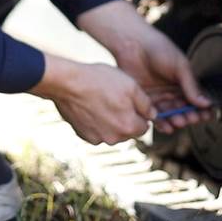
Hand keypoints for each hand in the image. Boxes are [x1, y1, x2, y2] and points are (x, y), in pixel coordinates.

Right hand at [29, 54, 154, 144]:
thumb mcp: (131, 86)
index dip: (140, 113)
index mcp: (129, 127)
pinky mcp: (83, 136)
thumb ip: (146, 104)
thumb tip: (153, 115)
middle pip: (128, 131)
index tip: (132, 101)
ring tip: (102, 101)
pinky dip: (96, 122)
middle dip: (126, 118)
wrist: (68, 83)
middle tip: (116, 99)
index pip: (144, 127)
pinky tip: (91, 106)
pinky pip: (96, 131)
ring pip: (112, 132)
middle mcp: (114, 138)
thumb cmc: (101, 81)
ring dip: (111, 121)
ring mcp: (97, 139)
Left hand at [77, 0, 211, 133]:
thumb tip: (207, 103)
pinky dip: (161, 123)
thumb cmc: (159, 48)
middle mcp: (172, 91)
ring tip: (179, 121)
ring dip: (176, 120)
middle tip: (191, 118)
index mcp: (183, 82)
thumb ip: (192, 85)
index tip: (206, 115)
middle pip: (184, 109)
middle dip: (189, 116)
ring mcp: (158, 96)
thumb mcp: (180, 66)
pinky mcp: (144, 100)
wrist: (132, 44)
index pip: (196, 99)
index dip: (202, 109)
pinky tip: (167, 126)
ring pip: (171, 114)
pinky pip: (154, 115)